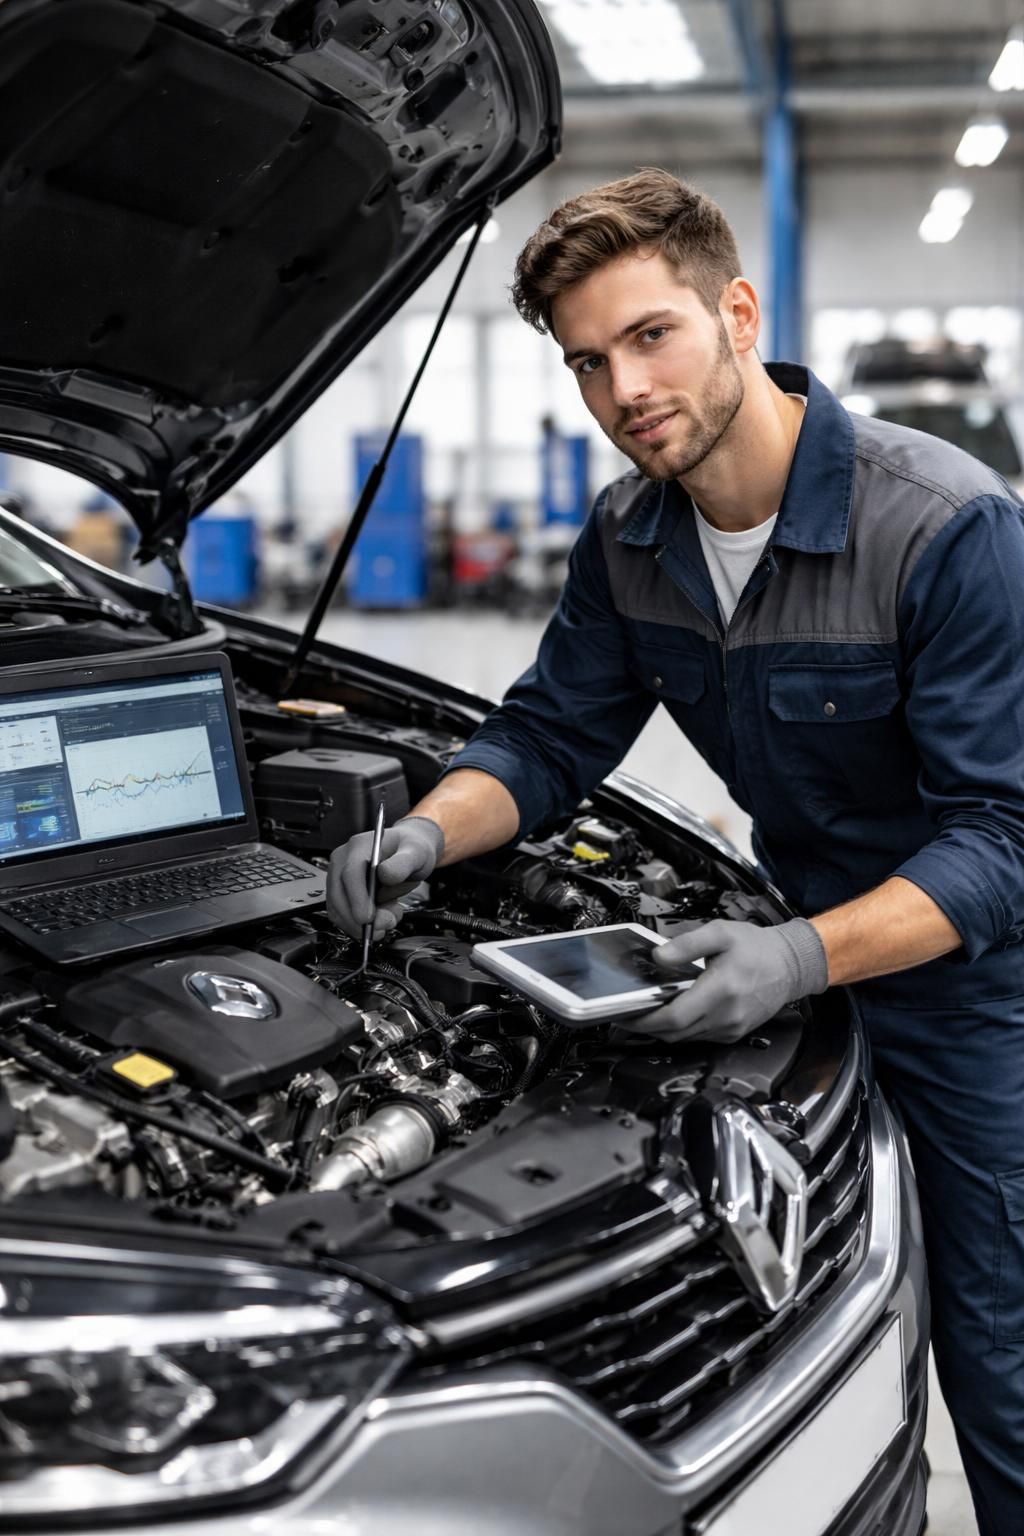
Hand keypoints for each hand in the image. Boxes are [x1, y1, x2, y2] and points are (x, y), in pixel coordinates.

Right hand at [327, 816, 444, 940]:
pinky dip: (358, 926)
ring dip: (359, 925)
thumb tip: (385, 874)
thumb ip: (403, 863)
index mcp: (359, 846)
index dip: (357, 898)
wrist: (408, 855)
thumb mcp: (416, 853)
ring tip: (387, 921)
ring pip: (337, 909)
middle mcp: (343, 860)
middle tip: (382, 927)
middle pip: (338, 895)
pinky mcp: (341, 893)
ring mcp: (338, 877)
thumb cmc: (411, 851)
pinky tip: (380, 920)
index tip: (368, 918)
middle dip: (357, 919)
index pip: (350, 873)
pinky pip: (342, 915)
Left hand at [630, 917, 828, 1043]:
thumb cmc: (758, 948)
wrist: (791, 965)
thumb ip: (687, 944)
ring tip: (646, 1014)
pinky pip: (701, 1038)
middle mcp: (726, 1016)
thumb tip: (658, 956)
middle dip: (647, 1027)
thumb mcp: (721, 933)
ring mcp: (731, 1028)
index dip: (645, 1020)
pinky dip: (683, 1030)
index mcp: (721, 990)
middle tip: (628, 1015)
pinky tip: (674, 1015)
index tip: (626, 1014)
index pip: (674, 1017)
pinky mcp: (735, 1033)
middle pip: (675, 1033)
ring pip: (686, 1039)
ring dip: (663, 1030)